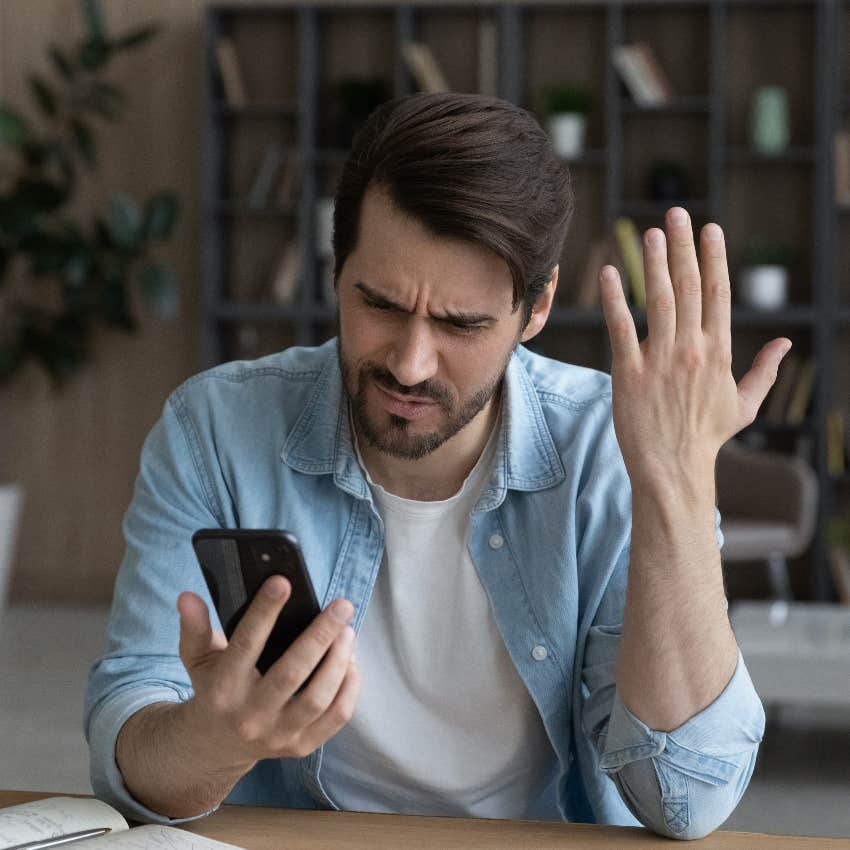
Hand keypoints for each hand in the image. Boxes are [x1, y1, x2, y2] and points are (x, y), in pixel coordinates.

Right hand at [176, 576, 359, 771]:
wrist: (216, 745)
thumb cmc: (214, 688)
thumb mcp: (197, 659)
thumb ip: (194, 628)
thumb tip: (187, 597)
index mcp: (222, 690)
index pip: (246, 644)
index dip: (264, 611)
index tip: (283, 582)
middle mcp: (250, 716)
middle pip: (292, 673)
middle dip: (321, 635)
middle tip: (342, 606)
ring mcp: (278, 735)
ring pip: (318, 698)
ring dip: (339, 661)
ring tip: (348, 630)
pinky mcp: (301, 746)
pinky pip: (336, 717)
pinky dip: (349, 687)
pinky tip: (351, 661)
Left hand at [599, 207, 791, 485]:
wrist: (673, 468)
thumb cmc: (706, 437)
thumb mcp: (745, 404)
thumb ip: (765, 371)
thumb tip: (787, 344)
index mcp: (719, 352)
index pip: (718, 294)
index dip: (714, 258)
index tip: (710, 229)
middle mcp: (692, 350)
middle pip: (689, 288)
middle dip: (684, 247)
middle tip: (677, 214)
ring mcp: (660, 360)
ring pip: (658, 301)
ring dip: (654, 264)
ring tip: (651, 233)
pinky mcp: (629, 374)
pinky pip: (621, 329)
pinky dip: (614, 300)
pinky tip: (609, 273)